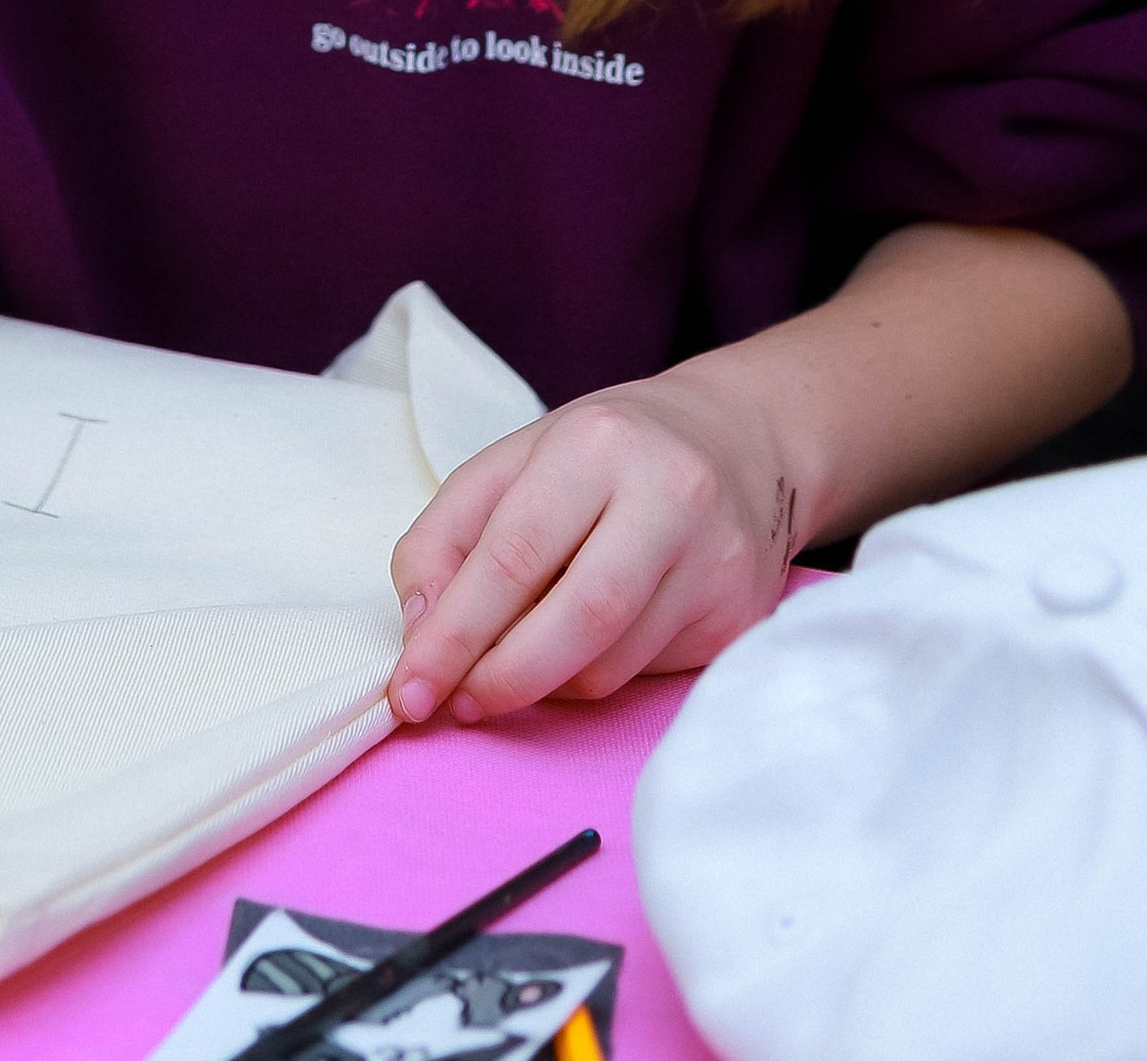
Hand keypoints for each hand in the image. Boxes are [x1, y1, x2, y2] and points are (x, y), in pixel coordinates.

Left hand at [386, 361, 788, 725]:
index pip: (513, 557)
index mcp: (597, 444)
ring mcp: (716, 560)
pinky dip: (594, 676)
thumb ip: (445, 537)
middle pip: (577, 622)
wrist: (737, 441)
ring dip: (544, 683)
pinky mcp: (739, 616)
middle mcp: (670, 496)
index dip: (453, 636)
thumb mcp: (512, 464)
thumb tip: (421, 630)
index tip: (408, 691)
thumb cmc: (605, 457)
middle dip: (501, 679)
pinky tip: (586, 643)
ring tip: (519, 658)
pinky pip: (645, 676)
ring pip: (609, 666)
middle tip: (455, 704)